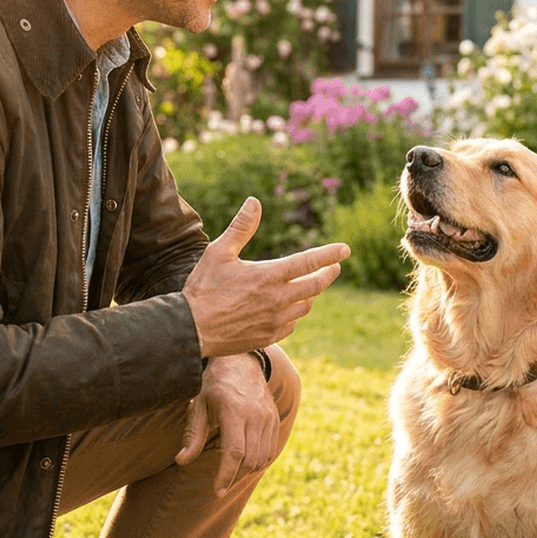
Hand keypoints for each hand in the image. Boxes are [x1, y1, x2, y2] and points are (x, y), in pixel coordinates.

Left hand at [175, 352, 277, 494]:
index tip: (217, 491)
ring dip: (247, 471)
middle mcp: (255, 414)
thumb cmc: (214, 385)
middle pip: (250, 459)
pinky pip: (270, 449)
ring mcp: (268, 416)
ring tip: (231, 474)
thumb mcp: (198, 406)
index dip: (225, 475)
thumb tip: (181, 460)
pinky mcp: (274, 418)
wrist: (240, 362)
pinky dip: (258, 461)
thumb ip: (193, 435)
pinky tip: (244, 461)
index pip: (234, 452)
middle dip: (235, 477)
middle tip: (221, 485)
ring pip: (262, 457)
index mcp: (233, 410)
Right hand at [184, 197, 348, 357]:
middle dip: (328, 274)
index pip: (309, 262)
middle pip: (316, 286)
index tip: (345, 249)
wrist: (191, 330)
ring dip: (311, 294)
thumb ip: (241, 227)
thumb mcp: (219, 252)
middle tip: (334, 267)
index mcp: (269, 276)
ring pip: (305, 305)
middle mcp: (278, 299)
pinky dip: (295, 313)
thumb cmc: (203, 288)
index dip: (330, 254)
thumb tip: (255, 201)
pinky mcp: (269, 336)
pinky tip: (289, 308)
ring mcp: (275, 320)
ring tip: (310, 285)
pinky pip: (292, 323)